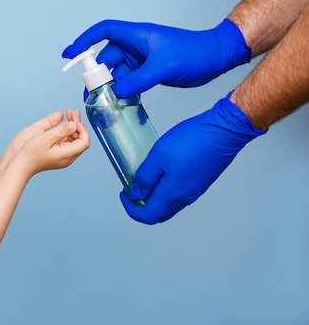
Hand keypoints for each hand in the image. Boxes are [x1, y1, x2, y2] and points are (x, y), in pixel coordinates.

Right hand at [12, 109, 89, 173]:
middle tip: (72, 112)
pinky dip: (67, 130)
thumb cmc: (30, 154)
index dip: (82, 129)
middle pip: (80, 139)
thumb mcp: (44, 139)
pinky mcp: (57, 152)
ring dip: (73, 125)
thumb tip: (74, 124)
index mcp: (66, 155)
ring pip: (74, 139)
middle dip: (78, 124)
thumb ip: (60, 131)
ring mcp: (63, 155)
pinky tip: (64, 121)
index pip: (84, 142)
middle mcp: (67, 156)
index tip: (73, 119)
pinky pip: (67, 140)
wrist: (20, 165)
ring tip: (69, 113)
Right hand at [62, 19, 251, 98]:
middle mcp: (136, 46)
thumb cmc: (194, 52)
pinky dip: (124, 91)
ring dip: (111, 86)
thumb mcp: (164, 67)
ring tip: (104, 102)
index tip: (70, 53)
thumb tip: (117, 92)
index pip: (103, 32)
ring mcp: (142, 59)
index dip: (84, 41)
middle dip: (97, 74)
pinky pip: (129, 81)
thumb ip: (139, 80)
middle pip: (107, 58)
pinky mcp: (148, 72)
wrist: (216, 57)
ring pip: (118, 73)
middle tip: (91, 93)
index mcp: (136, 35)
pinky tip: (121, 103)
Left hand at [121, 92, 265, 223]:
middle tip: (133, 188)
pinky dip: (166, 189)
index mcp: (172, 195)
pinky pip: (179, 193)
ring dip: (155, 196)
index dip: (132, 209)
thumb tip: (136, 195)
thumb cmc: (192, 141)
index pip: (148, 216)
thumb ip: (145, 178)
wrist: (222, 132)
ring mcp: (195, 190)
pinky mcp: (201, 181)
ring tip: (146, 176)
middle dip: (142, 204)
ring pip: (170, 203)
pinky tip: (162, 171)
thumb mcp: (158, 157)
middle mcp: (185, 198)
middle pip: (159, 213)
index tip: (125, 194)